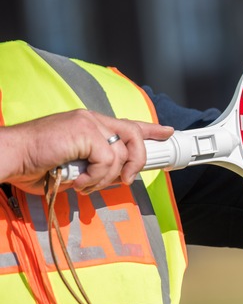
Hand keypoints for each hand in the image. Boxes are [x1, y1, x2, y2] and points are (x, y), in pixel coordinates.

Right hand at [0, 110, 173, 194]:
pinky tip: (77, 182)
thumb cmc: (33, 165)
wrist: (10, 157)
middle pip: (133, 135)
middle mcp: (91, 119)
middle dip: (137, 161)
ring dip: (106, 177)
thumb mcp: (73, 167)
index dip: (149, 129)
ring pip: (121, 153)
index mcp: (89, 124)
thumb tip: (113, 178)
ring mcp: (88, 123)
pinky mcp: (84, 132)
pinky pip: (108, 161)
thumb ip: (95, 167)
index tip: (166, 132)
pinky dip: (95, 177)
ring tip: (85, 184)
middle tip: (126, 180)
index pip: (126, 123)